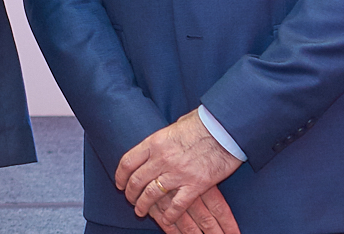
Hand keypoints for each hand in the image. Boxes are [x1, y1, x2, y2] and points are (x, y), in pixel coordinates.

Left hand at [115, 111, 242, 231]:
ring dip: (144, 205)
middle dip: (130, 193)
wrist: (224, 129)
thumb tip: (158, 145)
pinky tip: (166, 219)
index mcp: (154, 143)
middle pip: (137, 180)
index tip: (119, 184)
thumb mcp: (173, 126)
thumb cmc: (201, 124)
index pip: (128, 162)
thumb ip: (162, 139)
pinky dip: (170, 214)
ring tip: (141, 211)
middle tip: (130, 200)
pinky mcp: (196, 184)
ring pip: (152, 194)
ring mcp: (177, 173)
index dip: (120, 175)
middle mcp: (161, 159)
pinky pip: (178, 204)